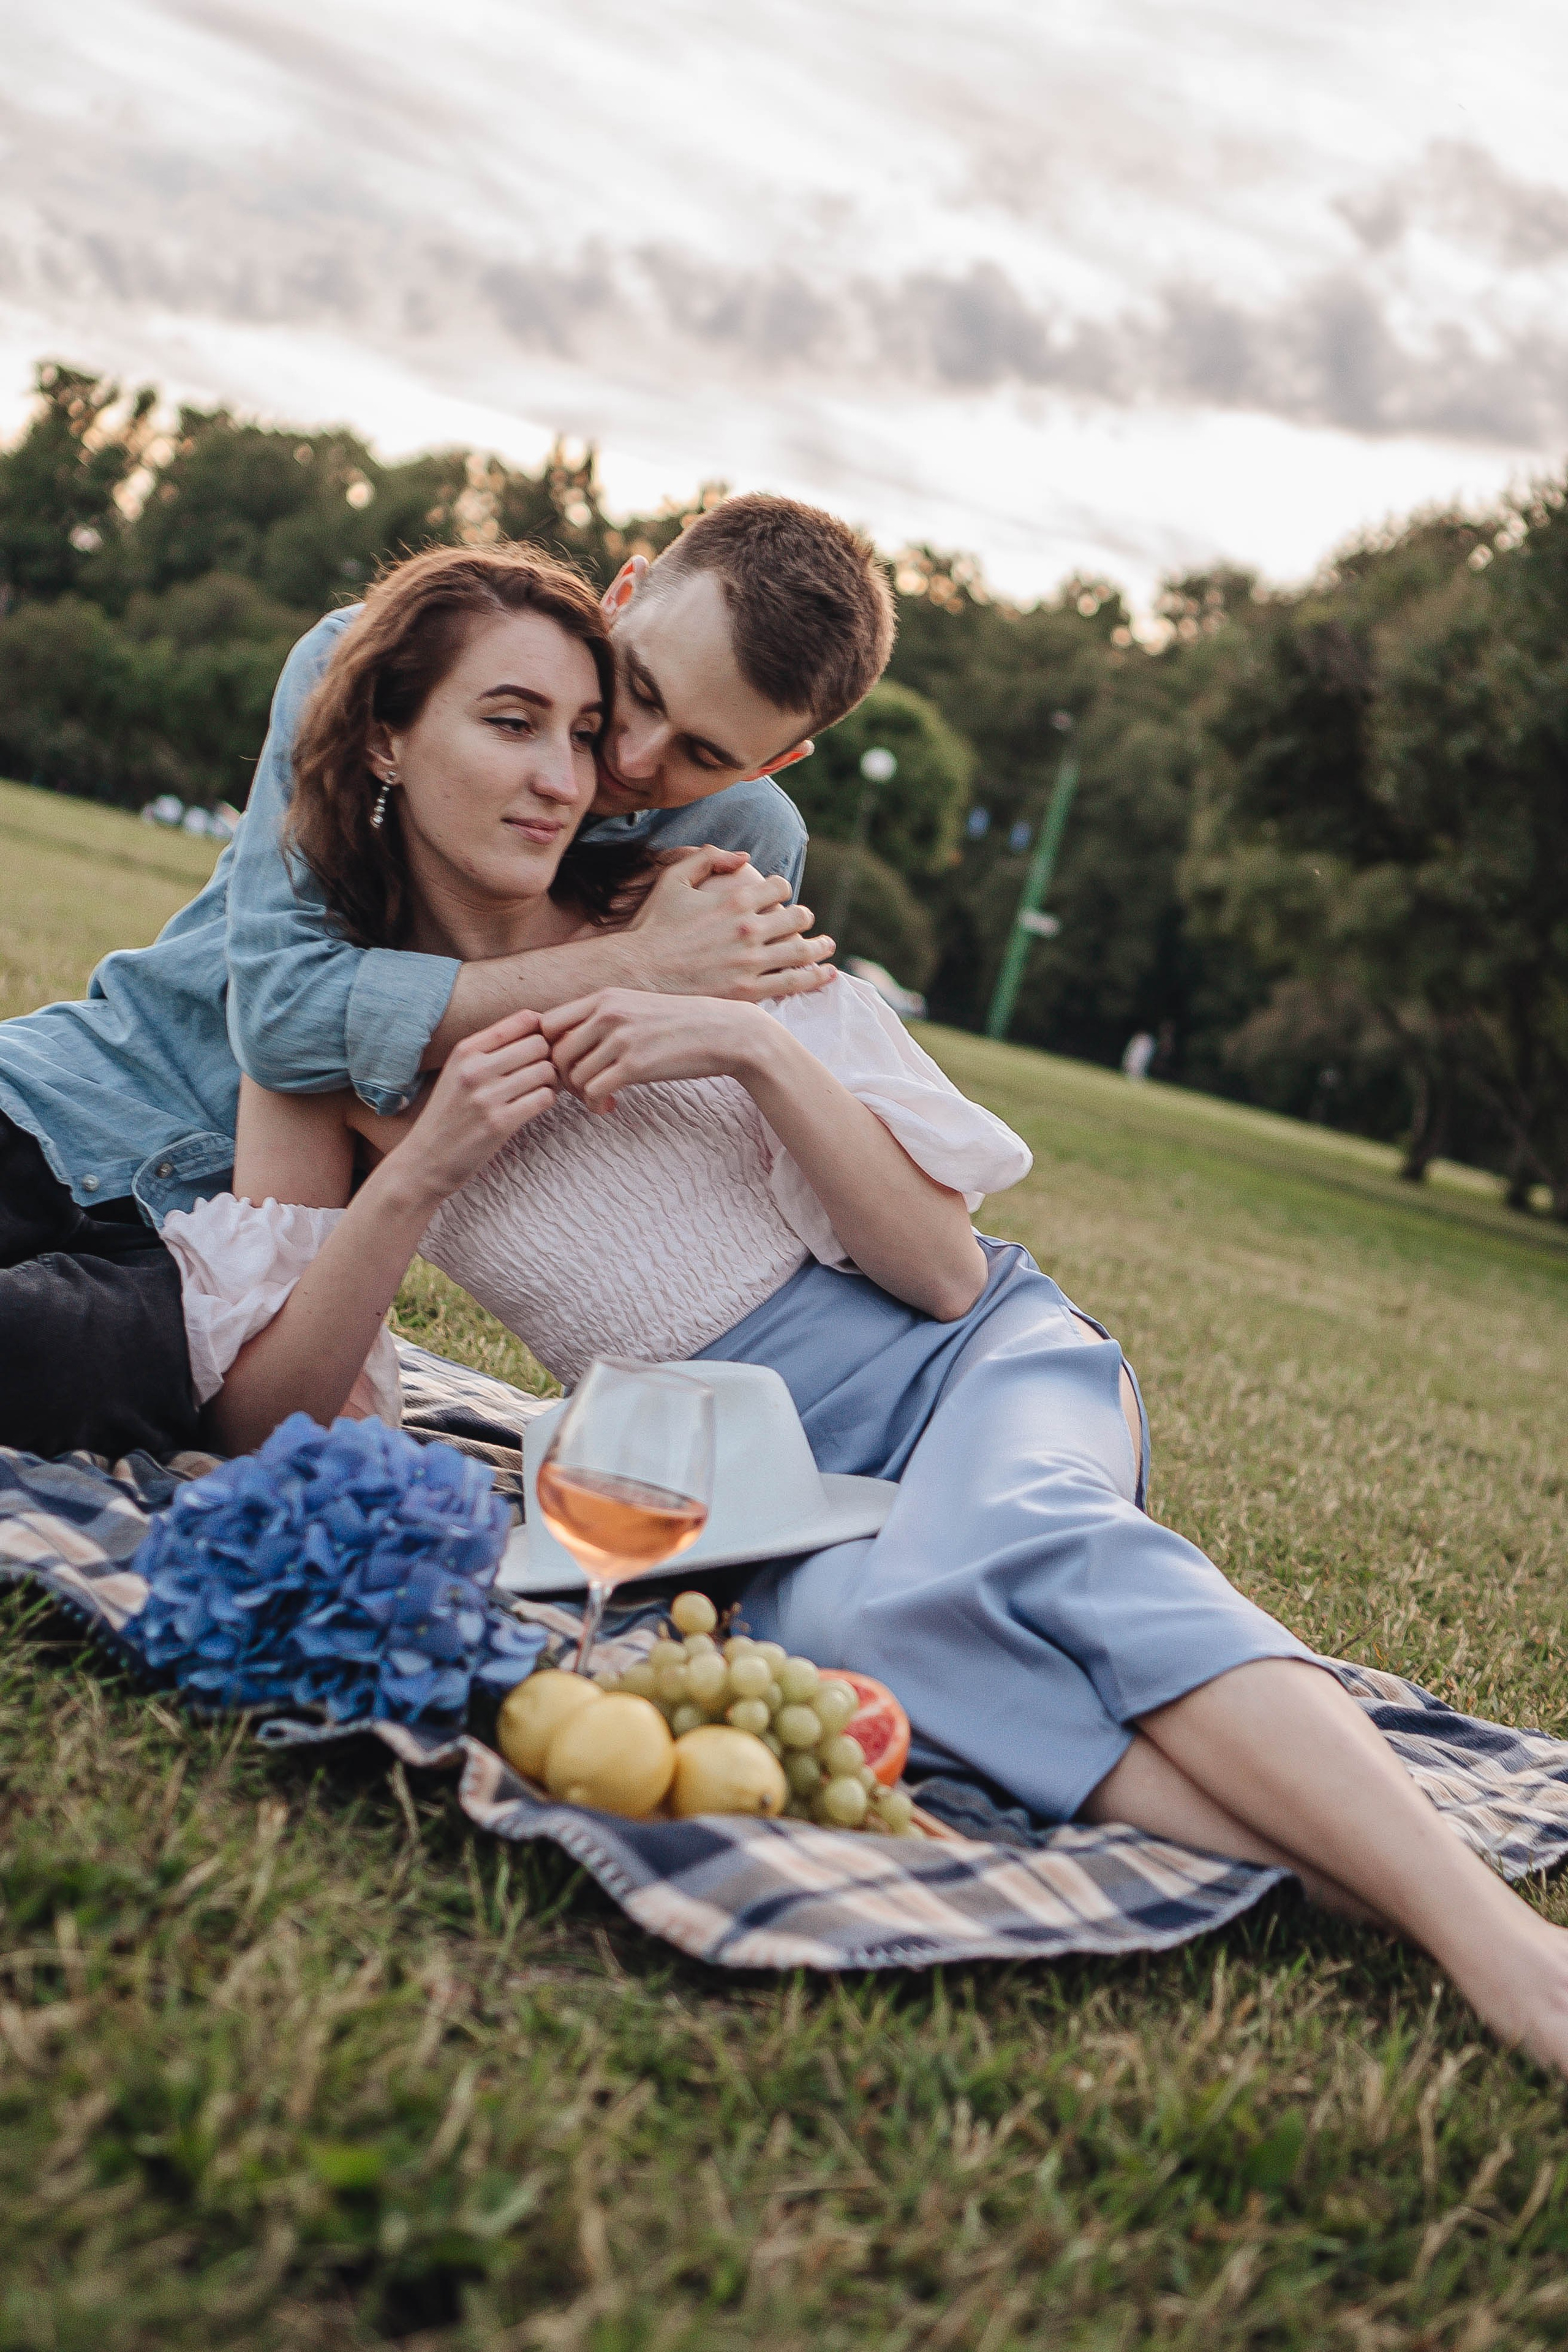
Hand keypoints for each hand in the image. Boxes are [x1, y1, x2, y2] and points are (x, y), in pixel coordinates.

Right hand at [387, 1009, 557, 1201]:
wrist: (426, 1159)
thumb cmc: (450, 1113)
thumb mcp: (459, 1071)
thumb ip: (492, 1049)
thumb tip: (541, 1028)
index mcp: (466, 1050)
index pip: (523, 1020)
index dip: (542, 1031)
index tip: (541, 1047)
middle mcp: (475, 1068)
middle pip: (539, 1044)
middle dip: (549, 1057)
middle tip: (545, 1072)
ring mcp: (487, 1096)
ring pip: (546, 1071)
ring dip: (551, 1081)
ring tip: (540, 1089)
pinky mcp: (500, 1123)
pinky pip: (544, 1099)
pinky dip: (547, 1101)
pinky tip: (534, 1106)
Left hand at [541, 989, 772, 1112]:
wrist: (726, 1032)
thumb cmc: (681, 1025)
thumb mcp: (637, 1008)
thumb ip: (604, 1019)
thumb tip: (571, 1044)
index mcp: (604, 998)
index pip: (547, 1023)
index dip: (548, 1050)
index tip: (569, 1065)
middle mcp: (607, 1013)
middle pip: (554, 1053)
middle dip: (563, 1078)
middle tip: (582, 1089)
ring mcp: (621, 1038)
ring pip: (572, 1076)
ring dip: (581, 1096)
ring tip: (601, 1099)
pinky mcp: (636, 1065)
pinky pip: (593, 1092)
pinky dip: (596, 1105)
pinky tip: (611, 1106)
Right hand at [623, 847, 837, 1002]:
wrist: (639, 973)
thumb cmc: (653, 926)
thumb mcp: (674, 880)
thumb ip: (708, 858)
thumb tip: (745, 856)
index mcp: (735, 900)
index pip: (779, 888)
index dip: (783, 890)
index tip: (781, 898)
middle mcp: (748, 930)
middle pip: (797, 917)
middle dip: (804, 917)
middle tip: (805, 922)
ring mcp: (751, 962)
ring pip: (802, 951)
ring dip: (820, 947)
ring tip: (827, 947)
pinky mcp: (749, 991)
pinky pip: (793, 983)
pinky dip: (815, 977)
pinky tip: (826, 974)